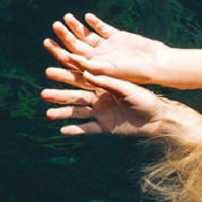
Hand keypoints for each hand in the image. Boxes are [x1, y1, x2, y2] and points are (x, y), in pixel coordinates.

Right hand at [41, 70, 201, 139]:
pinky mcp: (104, 127)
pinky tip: (62, 130)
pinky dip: (75, 130)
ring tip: (48, 114)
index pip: (80, 80)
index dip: (65, 76)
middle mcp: (99, 99)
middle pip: (75, 96)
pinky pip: (87, 129)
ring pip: (77, 113)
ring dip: (63, 113)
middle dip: (59, 95)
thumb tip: (86, 72)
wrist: (159, 119)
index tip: (48, 71)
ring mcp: (100, 113)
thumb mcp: (127, 88)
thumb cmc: (146, 99)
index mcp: (104, 86)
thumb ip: (107, 82)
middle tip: (42, 94)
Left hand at [44, 12, 174, 85]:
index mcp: (94, 67)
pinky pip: (102, 28)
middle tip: (55, 26)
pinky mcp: (117, 37)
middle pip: (77, 45)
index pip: (72, 58)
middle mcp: (99, 57)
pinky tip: (87, 17)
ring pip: (87, 35)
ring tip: (67, 17)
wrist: (156, 64)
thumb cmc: (134, 73)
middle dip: (65, 36)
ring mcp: (108, 46)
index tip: (48, 42)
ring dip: (77, 27)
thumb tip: (70, 58)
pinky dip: (95, 22)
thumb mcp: (109, 70)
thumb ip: (90, 65)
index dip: (59, 51)